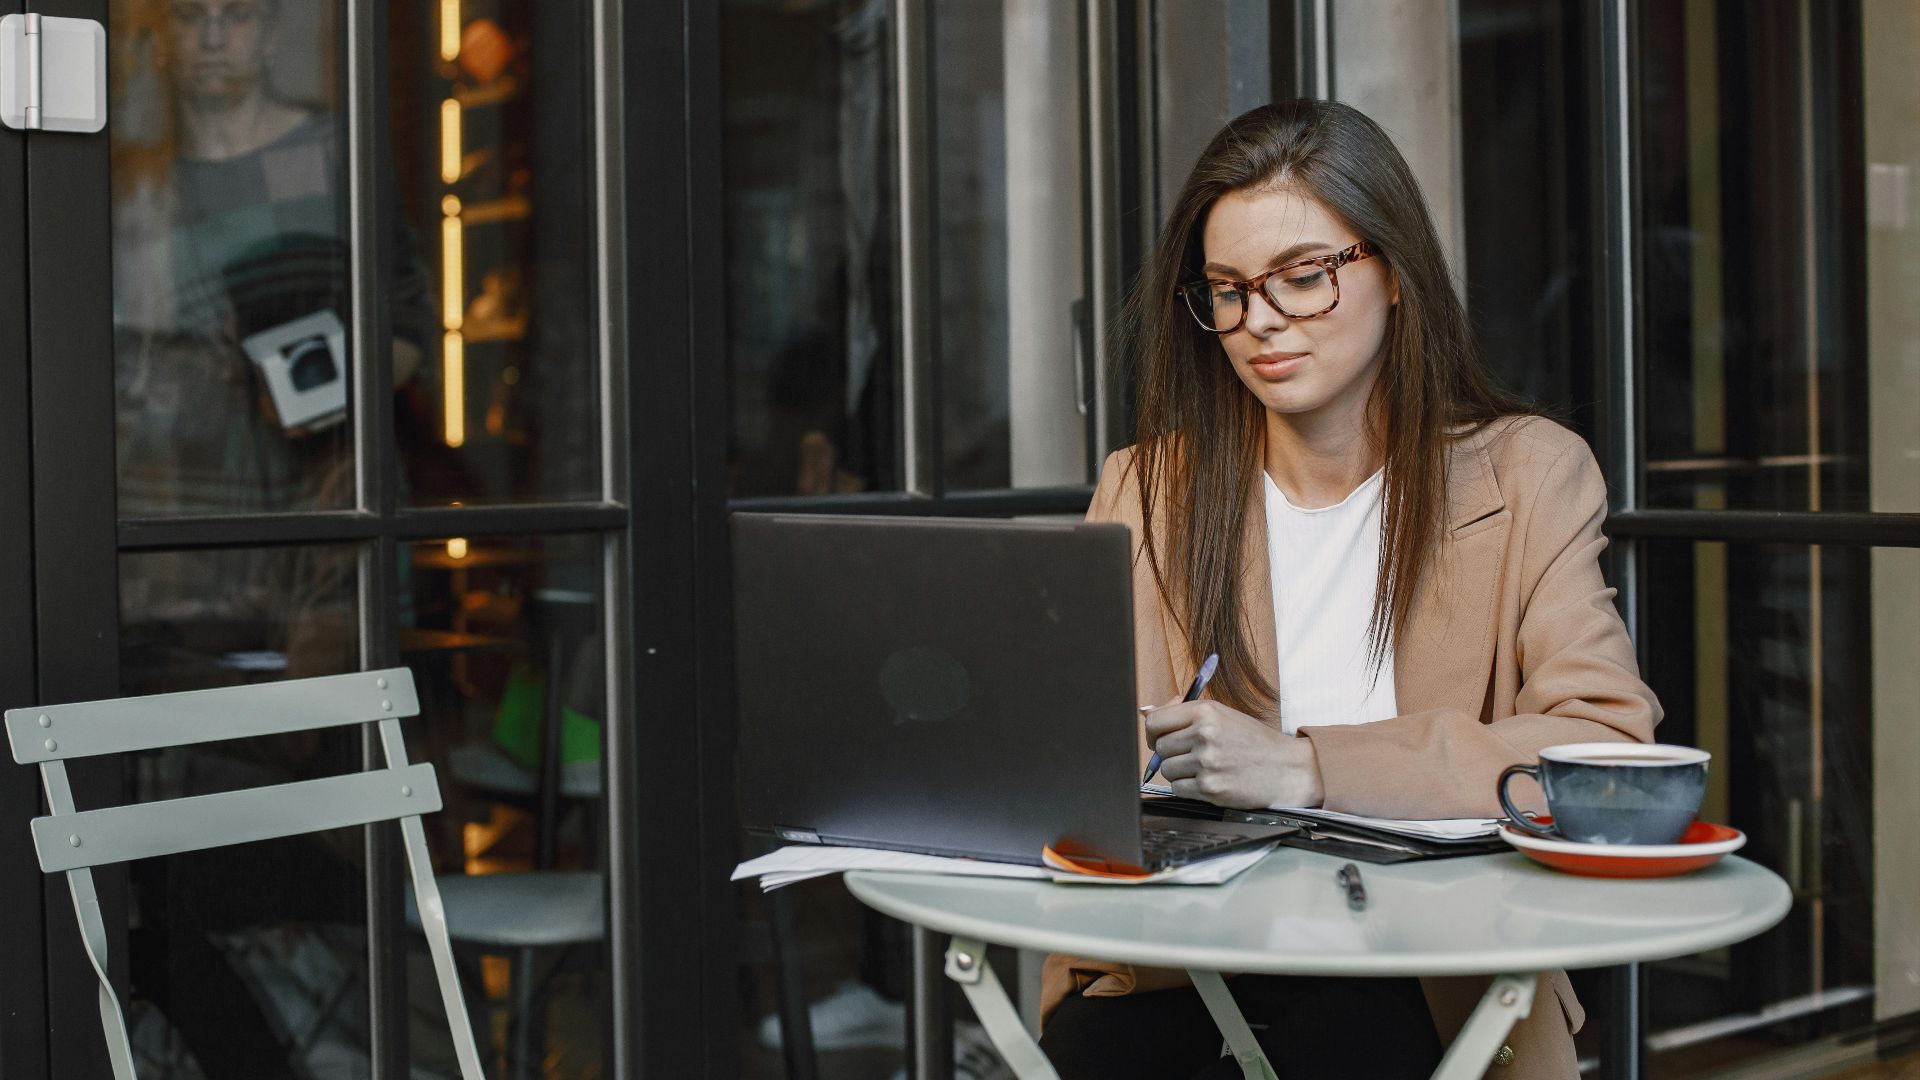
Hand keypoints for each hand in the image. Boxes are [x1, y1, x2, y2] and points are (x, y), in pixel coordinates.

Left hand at [1144, 698, 1324, 808]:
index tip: (1159, 737)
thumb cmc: (1255, 742)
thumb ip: (1184, 712)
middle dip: (1169, 753)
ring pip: (1166, 770)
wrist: (1287, 769)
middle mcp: (1204, 734)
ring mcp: (1207, 762)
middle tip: (1189, 755)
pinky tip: (1207, 781)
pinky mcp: (1210, 788)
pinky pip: (1177, 789)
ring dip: (1178, 772)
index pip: (1155, 721)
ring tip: (1202, 768)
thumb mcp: (1223, 715)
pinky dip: (1187, 788)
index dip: (1153, 731)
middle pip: (1159, 747)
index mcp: (1206, 712)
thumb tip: (1145, 711)